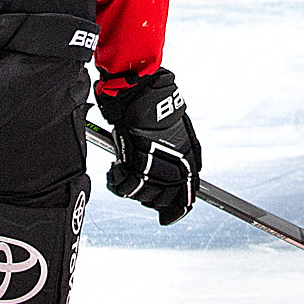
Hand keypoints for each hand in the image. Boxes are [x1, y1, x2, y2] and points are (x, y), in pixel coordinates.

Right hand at [98, 68, 200, 225]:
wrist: (139, 85)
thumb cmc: (153, 102)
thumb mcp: (175, 127)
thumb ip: (176, 152)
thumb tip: (173, 172)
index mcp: (189, 157)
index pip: (187, 195)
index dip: (176, 210)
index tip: (167, 218)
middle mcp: (176, 163)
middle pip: (163, 198)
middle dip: (147, 198)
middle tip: (135, 187)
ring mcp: (155, 162)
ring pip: (143, 195)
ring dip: (130, 189)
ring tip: (120, 175)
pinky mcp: (135, 158)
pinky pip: (126, 186)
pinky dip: (117, 182)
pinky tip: (114, 172)